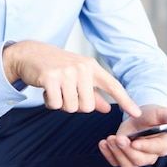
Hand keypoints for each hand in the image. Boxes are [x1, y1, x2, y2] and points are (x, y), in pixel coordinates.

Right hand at [2, 40, 140, 117]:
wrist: (30, 54)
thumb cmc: (56, 66)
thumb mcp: (78, 76)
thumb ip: (93, 92)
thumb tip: (107, 108)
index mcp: (91, 67)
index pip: (113, 86)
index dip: (126, 100)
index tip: (137, 113)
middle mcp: (82, 68)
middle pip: (88, 106)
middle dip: (75, 105)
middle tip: (65, 92)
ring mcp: (66, 72)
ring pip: (71, 107)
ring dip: (61, 104)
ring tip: (55, 89)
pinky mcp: (50, 77)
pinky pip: (56, 104)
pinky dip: (50, 102)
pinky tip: (46, 89)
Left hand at [98, 104, 166, 166]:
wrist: (140, 117)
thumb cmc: (152, 115)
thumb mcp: (161, 112)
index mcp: (161, 144)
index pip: (155, 149)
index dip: (145, 146)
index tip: (135, 141)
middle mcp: (150, 155)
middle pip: (139, 160)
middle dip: (127, 150)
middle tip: (119, 138)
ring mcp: (136, 157)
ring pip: (127, 164)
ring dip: (117, 153)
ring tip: (110, 139)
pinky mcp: (124, 156)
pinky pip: (115, 162)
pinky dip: (108, 154)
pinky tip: (103, 143)